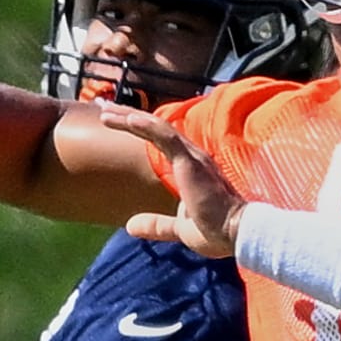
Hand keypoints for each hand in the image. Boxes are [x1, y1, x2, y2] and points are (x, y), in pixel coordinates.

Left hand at [96, 100, 245, 257]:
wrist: (238, 234)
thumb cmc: (218, 232)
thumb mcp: (180, 230)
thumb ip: (157, 224)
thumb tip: (130, 225)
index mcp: (191, 168)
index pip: (160, 140)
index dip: (138, 128)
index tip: (115, 120)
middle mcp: (192, 156)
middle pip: (154, 128)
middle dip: (127, 115)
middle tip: (102, 107)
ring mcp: (192, 156)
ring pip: (156, 127)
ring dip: (129, 117)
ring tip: (104, 111)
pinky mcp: (191, 161)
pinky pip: (165, 136)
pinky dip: (146, 125)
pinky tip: (128, 119)